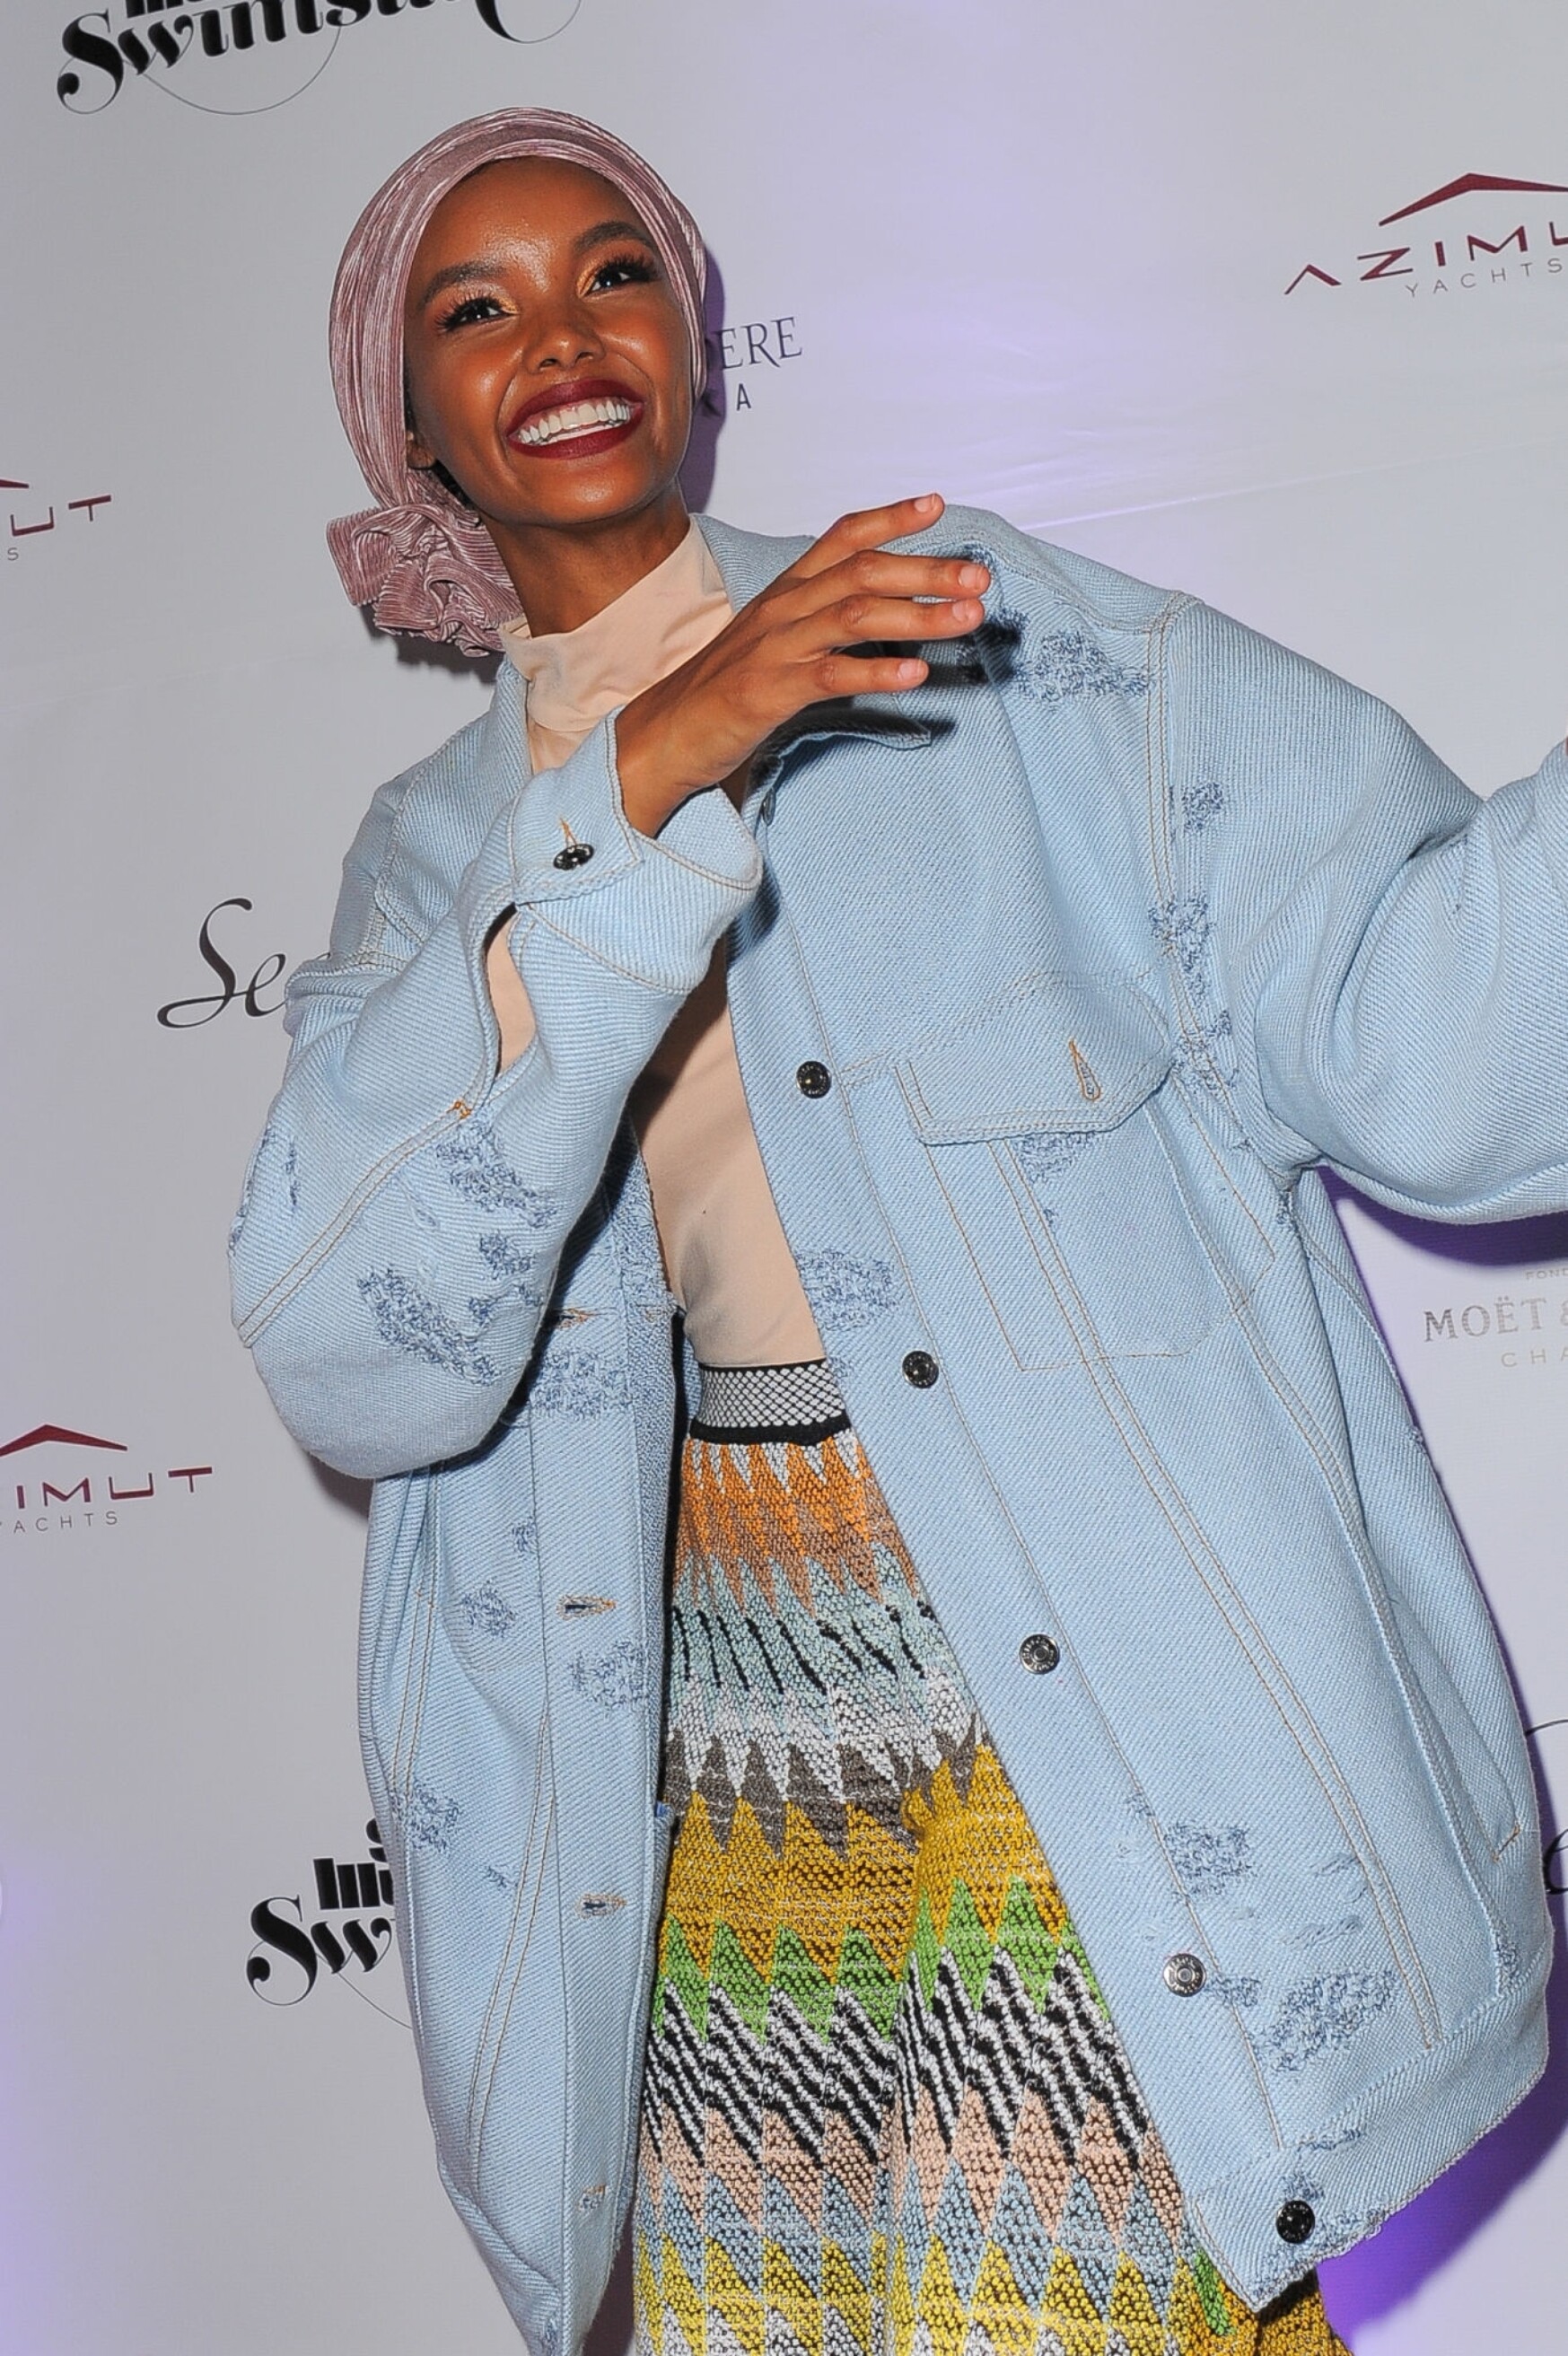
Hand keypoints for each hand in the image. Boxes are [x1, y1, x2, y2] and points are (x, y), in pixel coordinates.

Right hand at [614, 493, 986, 835]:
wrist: (667, 731)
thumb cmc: (728, 686)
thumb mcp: (778, 637)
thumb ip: (824, 617)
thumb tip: (888, 610)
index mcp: (787, 589)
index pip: (843, 537)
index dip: (890, 518)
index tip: (937, 506)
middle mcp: (784, 607)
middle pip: (863, 572)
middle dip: (927, 570)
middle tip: (980, 576)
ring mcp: (777, 647)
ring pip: (856, 615)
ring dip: (919, 614)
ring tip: (967, 618)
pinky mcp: (771, 691)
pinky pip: (832, 675)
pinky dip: (878, 671)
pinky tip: (917, 675)